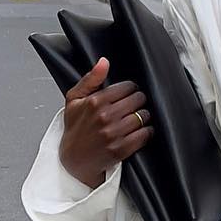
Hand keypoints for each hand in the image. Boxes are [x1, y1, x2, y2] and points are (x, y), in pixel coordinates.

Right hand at [57, 57, 154, 189]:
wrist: (74, 158)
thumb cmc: (75, 127)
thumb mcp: (75, 99)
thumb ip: (90, 79)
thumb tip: (103, 61)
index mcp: (95, 102)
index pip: (127, 87)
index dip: (131, 88)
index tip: (129, 92)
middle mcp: (105, 117)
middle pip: (138, 100)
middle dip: (139, 100)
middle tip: (135, 104)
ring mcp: (113, 134)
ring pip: (143, 116)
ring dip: (144, 116)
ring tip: (138, 117)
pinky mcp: (121, 149)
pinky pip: (144, 135)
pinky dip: (147, 131)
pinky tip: (141, 130)